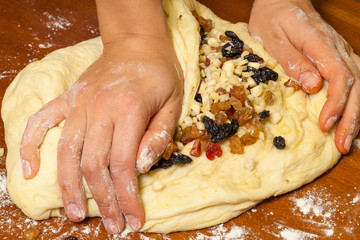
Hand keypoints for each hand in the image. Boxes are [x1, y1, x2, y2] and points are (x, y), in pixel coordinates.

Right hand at [20, 35, 182, 232]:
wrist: (136, 42)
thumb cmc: (159, 73)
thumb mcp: (173, 103)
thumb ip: (158, 136)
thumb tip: (138, 168)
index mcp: (129, 110)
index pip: (124, 164)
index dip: (128, 197)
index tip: (133, 220)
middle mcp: (99, 108)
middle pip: (95, 165)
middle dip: (102, 201)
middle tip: (110, 226)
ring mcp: (79, 102)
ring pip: (67, 152)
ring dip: (69, 187)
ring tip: (73, 214)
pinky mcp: (68, 97)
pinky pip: (41, 121)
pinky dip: (30, 144)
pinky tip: (30, 170)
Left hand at [249, 0, 359, 153]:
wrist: (282, 0)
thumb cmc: (273, 18)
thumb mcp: (273, 37)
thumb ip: (292, 61)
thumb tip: (313, 86)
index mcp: (320, 44)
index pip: (338, 76)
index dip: (335, 103)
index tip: (325, 124)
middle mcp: (336, 48)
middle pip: (355, 85)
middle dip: (350, 117)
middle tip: (341, 145)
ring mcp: (340, 51)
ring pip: (359, 84)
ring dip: (355, 113)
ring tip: (347, 140)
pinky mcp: (337, 56)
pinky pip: (353, 80)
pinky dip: (354, 101)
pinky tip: (350, 118)